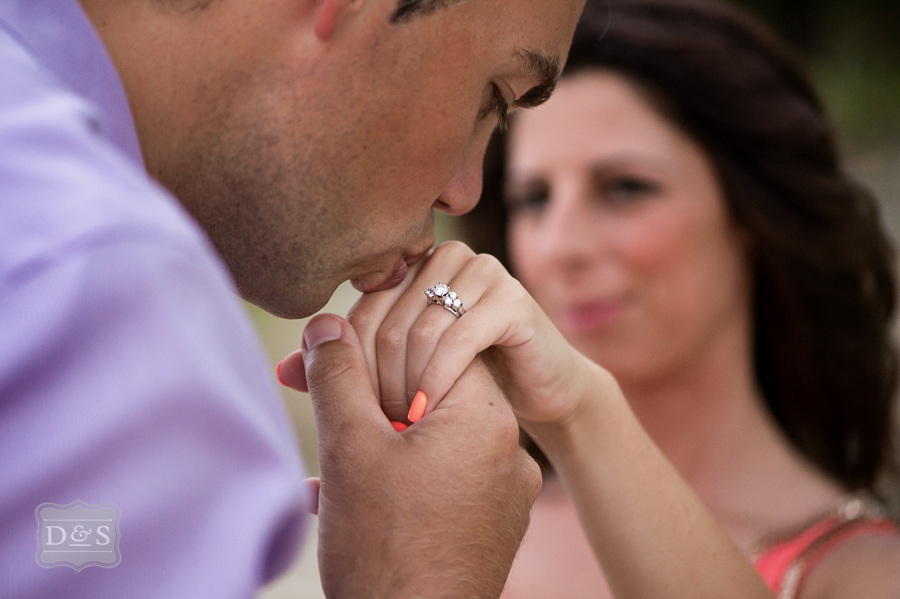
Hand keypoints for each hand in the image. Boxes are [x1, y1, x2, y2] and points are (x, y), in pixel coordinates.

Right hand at [279, 314, 540, 598]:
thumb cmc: (382, 548)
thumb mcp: (348, 447)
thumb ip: (337, 374)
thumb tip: (326, 323)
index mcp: (485, 418)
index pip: (435, 346)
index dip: (377, 348)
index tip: (334, 361)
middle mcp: (508, 450)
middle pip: (430, 392)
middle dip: (367, 397)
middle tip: (316, 400)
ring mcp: (503, 493)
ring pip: (430, 438)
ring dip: (375, 441)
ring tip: (327, 466)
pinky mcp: (490, 525)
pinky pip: (441, 479)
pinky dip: (398, 478)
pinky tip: (347, 498)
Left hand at [348, 241, 604, 426]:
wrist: (537, 389)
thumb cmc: (463, 377)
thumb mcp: (400, 371)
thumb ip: (346, 369)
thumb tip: (282, 370)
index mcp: (415, 264)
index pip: (361, 310)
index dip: (352, 365)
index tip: (355, 411)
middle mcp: (447, 257)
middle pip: (386, 319)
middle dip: (378, 379)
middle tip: (379, 424)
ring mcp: (483, 272)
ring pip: (419, 329)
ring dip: (405, 383)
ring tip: (403, 422)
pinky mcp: (513, 299)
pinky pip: (458, 339)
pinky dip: (437, 379)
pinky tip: (428, 411)